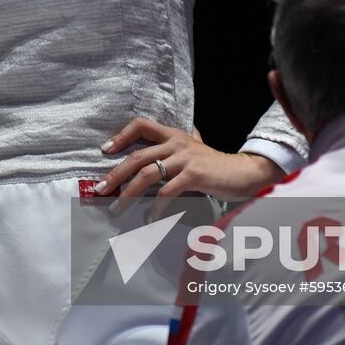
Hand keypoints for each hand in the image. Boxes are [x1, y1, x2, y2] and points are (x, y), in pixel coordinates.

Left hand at [97, 117, 286, 213]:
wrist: (244, 172)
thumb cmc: (216, 165)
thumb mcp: (195, 148)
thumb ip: (179, 146)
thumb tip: (163, 151)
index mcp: (173, 134)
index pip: (141, 125)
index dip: (121, 136)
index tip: (105, 150)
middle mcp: (176, 142)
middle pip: (137, 156)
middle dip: (115, 174)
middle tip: (100, 190)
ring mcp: (185, 158)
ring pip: (147, 174)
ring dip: (128, 193)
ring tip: (116, 208)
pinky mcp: (194, 175)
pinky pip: (167, 192)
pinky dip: (156, 207)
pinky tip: (150, 219)